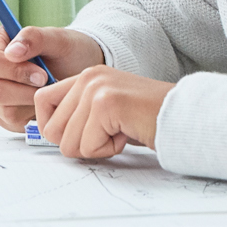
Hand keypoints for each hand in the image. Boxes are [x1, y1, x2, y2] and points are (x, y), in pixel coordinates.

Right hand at [0, 25, 105, 131]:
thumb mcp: (58, 39)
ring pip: (4, 109)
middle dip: (27, 90)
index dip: (15, 71)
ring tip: (49, 89)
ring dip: (33, 102)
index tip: (42, 74)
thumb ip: (35, 38)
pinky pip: (13, 122)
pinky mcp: (3, 114)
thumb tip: (11, 52)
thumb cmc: (69, 50)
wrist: (79, 69)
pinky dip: (34, 113)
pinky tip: (45, 101)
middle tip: (50, 83)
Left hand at [34, 66, 172, 159]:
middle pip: (51, 129)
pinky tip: (127, 133)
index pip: (42, 101)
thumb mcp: (106, 112)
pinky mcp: (106, 103)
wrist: (184, 117)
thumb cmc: (148, 120)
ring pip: (67, 143)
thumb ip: (78, 116)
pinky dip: (108, 150)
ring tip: (120, 131)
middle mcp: (88, 77)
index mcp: (87, 76)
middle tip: (108, 133)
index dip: (53, 127)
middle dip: (78, 143)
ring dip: (95, 148)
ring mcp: (96, 88)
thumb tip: (47, 134)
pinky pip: (87, 146)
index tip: (79, 134)